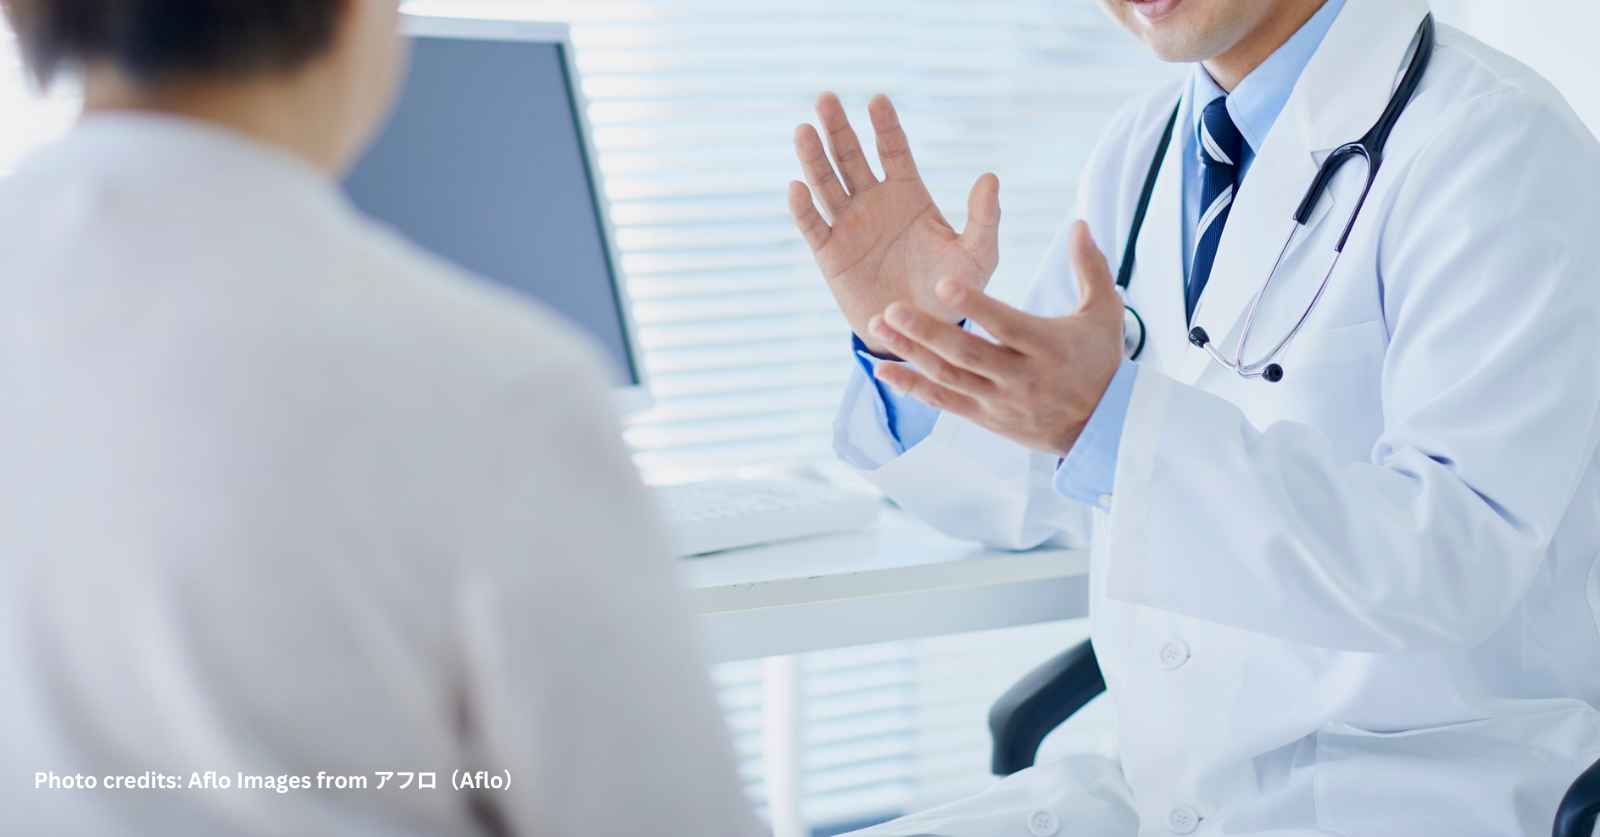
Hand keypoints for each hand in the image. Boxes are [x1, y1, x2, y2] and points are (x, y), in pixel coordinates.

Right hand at [788, 93, 1001, 356]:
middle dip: (839, 129)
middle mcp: (874, 203)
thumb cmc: (952, 291)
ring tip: (803, 130)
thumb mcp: (977, 255)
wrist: (921, 334)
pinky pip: (813, 226)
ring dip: (814, 157)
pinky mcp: (830, 254)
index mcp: (908, 195)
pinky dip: (803, 208)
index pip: (893, 151)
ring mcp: (849, 226)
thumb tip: (990, 177)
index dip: (885, 126)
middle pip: (851, 157)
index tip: (877, 100)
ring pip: (827, 184)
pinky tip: (797, 187)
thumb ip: (984, 218)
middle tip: (826, 98)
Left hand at [866, 222, 1124, 455]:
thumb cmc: (1101, 360)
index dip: (975, 306)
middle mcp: (1020, 376)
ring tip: (877, 327)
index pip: (1006, 324)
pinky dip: (911, 387)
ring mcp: (999, 400)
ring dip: (909, 353)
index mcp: (1046, 345)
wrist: (1103, 426)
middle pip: (967, 352)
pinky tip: (882, 370)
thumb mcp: (1105, 312)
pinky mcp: (986, 418)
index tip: (942, 284)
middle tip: (890, 308)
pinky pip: (943, 402)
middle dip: (926, 330)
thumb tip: (1079, 222)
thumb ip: (1091, 267)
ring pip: (948, 376)